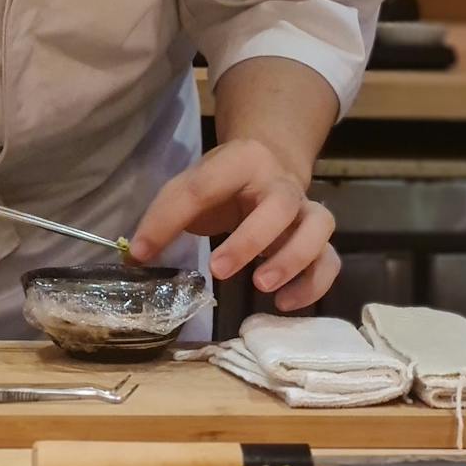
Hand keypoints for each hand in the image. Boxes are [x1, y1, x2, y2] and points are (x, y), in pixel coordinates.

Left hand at [129, 139, 340, 311]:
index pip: (205, 185)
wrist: (270, 167)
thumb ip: (163, 217)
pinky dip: (314, 284)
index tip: (145, 253)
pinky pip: (330, 260)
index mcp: (241, 161)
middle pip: (279, 204)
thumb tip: (136, 256)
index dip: (170, 219)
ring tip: (262, 286)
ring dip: (293, 259)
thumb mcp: (189, 188)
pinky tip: (284, 304)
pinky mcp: (319, 239)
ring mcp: (305, 210)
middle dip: (251, 240)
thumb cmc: (223, 186)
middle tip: (219, 270)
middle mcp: (280, 183)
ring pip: (318, 227)